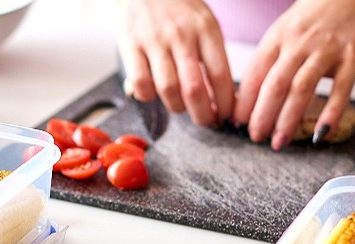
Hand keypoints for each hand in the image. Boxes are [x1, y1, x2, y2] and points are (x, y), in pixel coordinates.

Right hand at [116, 0, 234, 126]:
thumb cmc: (176, 6)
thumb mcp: (202, 22)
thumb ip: (209, 54)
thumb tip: (217, 94)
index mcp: (206, 29)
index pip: (221, 76)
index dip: (224, 103)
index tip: (224, 115)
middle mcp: (181, 35)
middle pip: (195, 89)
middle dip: (202, 115)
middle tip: (204, 121)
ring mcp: (155, 40)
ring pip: (168, 90)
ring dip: (176, 107)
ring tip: (179, 106)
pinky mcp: (130, 44)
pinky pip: (140, 82)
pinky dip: (147, 96)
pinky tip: (152, 93)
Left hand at [233, 0, 354, 149]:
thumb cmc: (314, 20)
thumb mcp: (283, 33)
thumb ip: (268, 63)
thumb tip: (245, 100)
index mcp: (277, 39)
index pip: (254, 75)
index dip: (243, 102)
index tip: (236, 123)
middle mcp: (299, 44)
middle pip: (274, 85)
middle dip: (261, 116)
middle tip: (255, 137)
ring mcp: (327, 51)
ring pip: (302, 89)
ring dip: (288, 120)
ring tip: (278, 142)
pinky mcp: (353, 59)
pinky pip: (340, 90)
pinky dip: (330, 114)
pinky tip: (319, 134)